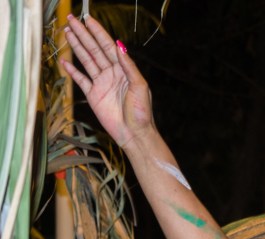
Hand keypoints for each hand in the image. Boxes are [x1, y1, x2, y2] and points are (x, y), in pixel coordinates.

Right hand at [61, 15, 154, 147]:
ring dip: (77, 47)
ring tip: (67, 33)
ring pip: (87, 61)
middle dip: (83, 35)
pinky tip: (65, 61)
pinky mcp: (93, 95)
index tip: (87, 19)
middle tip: (71, 20)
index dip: (98, 32)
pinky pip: (81, 80)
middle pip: (95, 50)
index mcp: (123, 70)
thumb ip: (129, 66)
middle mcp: (112, 74)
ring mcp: (101, 84)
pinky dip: (73, 71)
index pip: (108, 46)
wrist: (134, 134)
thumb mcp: (140, 86)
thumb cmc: (141, 112)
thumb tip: (119, 46)